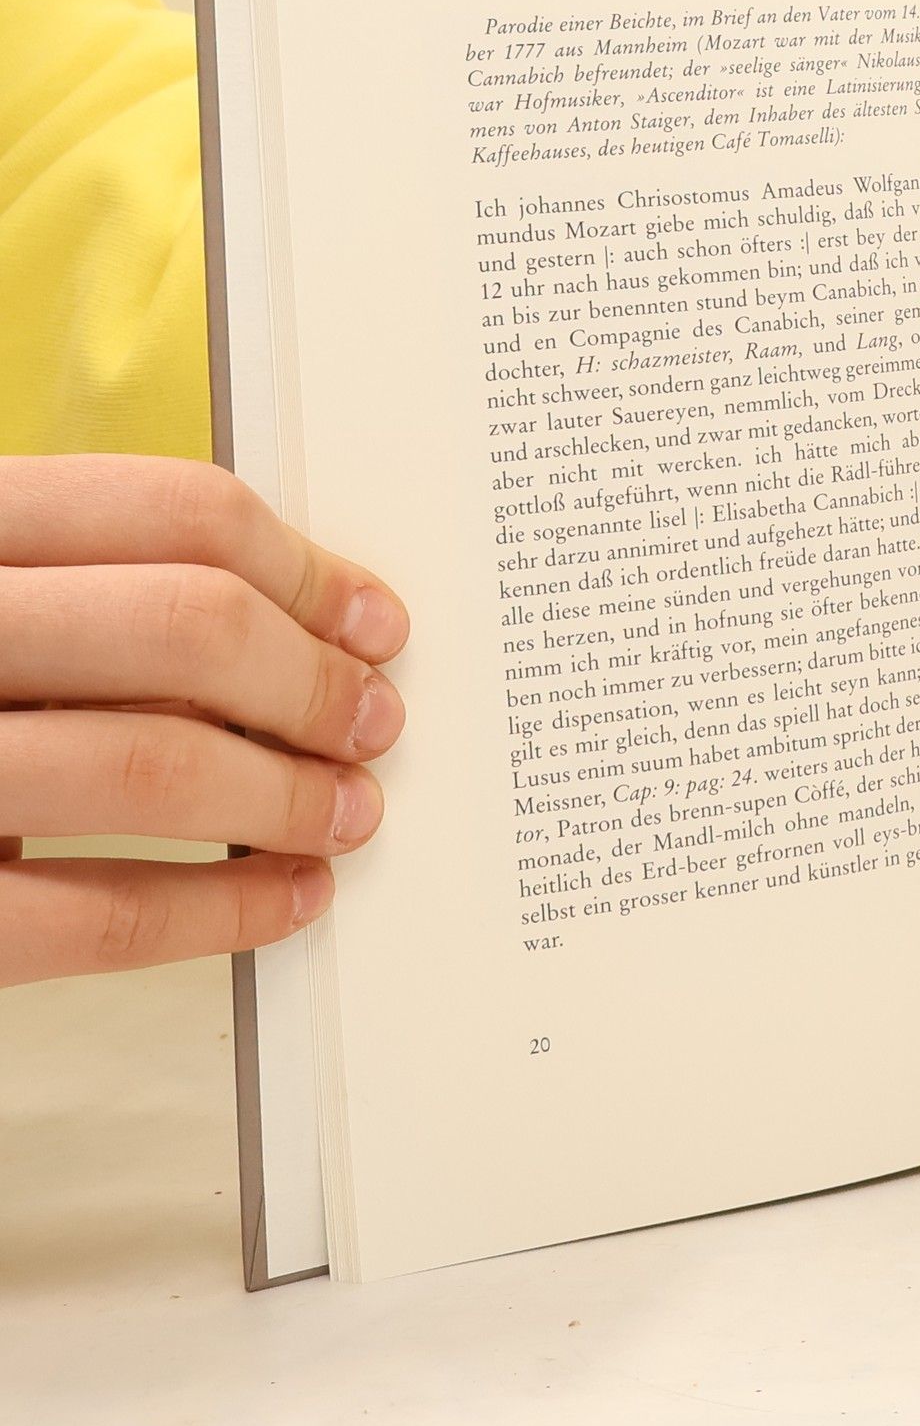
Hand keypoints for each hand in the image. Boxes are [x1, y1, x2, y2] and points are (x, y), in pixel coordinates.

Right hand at [1, 456, 408, 985]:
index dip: (305, 569)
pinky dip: (221, 911)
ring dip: (288, 797)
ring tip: (350, 812)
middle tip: (376, 723)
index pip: (171, 511)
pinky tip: (287, 900)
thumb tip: (308, 633)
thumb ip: (99, 595)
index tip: (376, 623)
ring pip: (150, 763)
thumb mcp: (5, 606)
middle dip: (312, 685)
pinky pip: (93, 915)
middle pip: (183, 626)